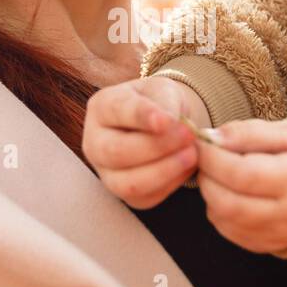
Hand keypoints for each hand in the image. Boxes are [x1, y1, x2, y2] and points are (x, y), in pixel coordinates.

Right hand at [82, 77, 208, 208]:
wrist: (164, 124)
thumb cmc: (159, 103)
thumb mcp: (163, 89)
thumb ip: (165, 101)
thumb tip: (171, 123)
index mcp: (101, 107)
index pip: (118, 111)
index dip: (142, 116)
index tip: (167, 120)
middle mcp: (94, 142)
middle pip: (117, 152)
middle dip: (157, 146)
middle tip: (188, 136)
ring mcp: (106, 172)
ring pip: (128, 182)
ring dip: (165, 170)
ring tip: (192, 154)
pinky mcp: (125, 195)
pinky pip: (145, 197)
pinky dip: (170, 184)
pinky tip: (186, 167)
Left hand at [193, 118, 286, 254]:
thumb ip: (248, 132)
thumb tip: (212, 139)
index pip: (243, 173)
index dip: (213, 159)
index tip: (201, 143)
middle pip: (229, 203)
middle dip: (206, 178)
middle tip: (207, 159)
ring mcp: (279, 235)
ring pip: (224, 219)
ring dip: (210, 194)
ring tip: (219, 174)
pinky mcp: (269, 246)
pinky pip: (229, 231)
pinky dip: (218, 210)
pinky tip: (229, 192)